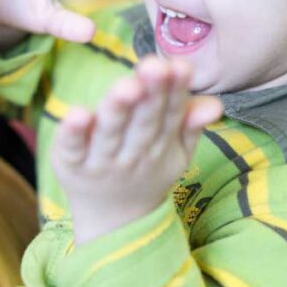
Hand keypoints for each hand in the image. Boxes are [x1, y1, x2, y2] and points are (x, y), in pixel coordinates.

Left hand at [49, 56, 223, 244]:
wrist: (114, 220)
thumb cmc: (146, 170)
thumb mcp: (175, 151)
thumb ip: (191, 124)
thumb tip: (216, 104)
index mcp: (160, 143)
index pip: (169, 113)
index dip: (175, 90)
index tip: (179, 66)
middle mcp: (132, 152)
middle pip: (143, 122)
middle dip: (149, 94)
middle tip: (154, 66)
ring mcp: (101, 160)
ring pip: (111, 132)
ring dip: (118, 109)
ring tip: (126, 85)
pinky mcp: (71, 164)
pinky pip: (74, 147)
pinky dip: (74, 132)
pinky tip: (77, 113)